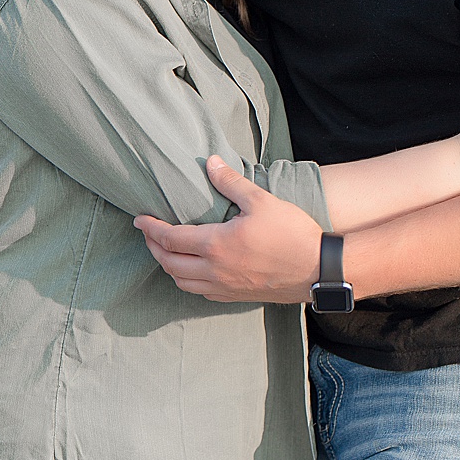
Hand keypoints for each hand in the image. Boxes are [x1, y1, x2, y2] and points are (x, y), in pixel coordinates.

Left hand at [135, 156, 322, 302]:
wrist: (320, 270)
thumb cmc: (292, 234)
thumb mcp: (261, 201)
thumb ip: (231, 182)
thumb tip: (211, 162)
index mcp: (215, 245)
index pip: (169, 238)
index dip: (150, 228)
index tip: (139, 219)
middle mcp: (214, 270)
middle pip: (169, 263)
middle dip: (154, 247)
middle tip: (148, 234)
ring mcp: (225, 287)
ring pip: (182, 282)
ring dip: (168, 266)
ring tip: (165, 251)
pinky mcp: (236, 297)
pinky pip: (200, 293)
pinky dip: (187, 281)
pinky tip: (191, 270)